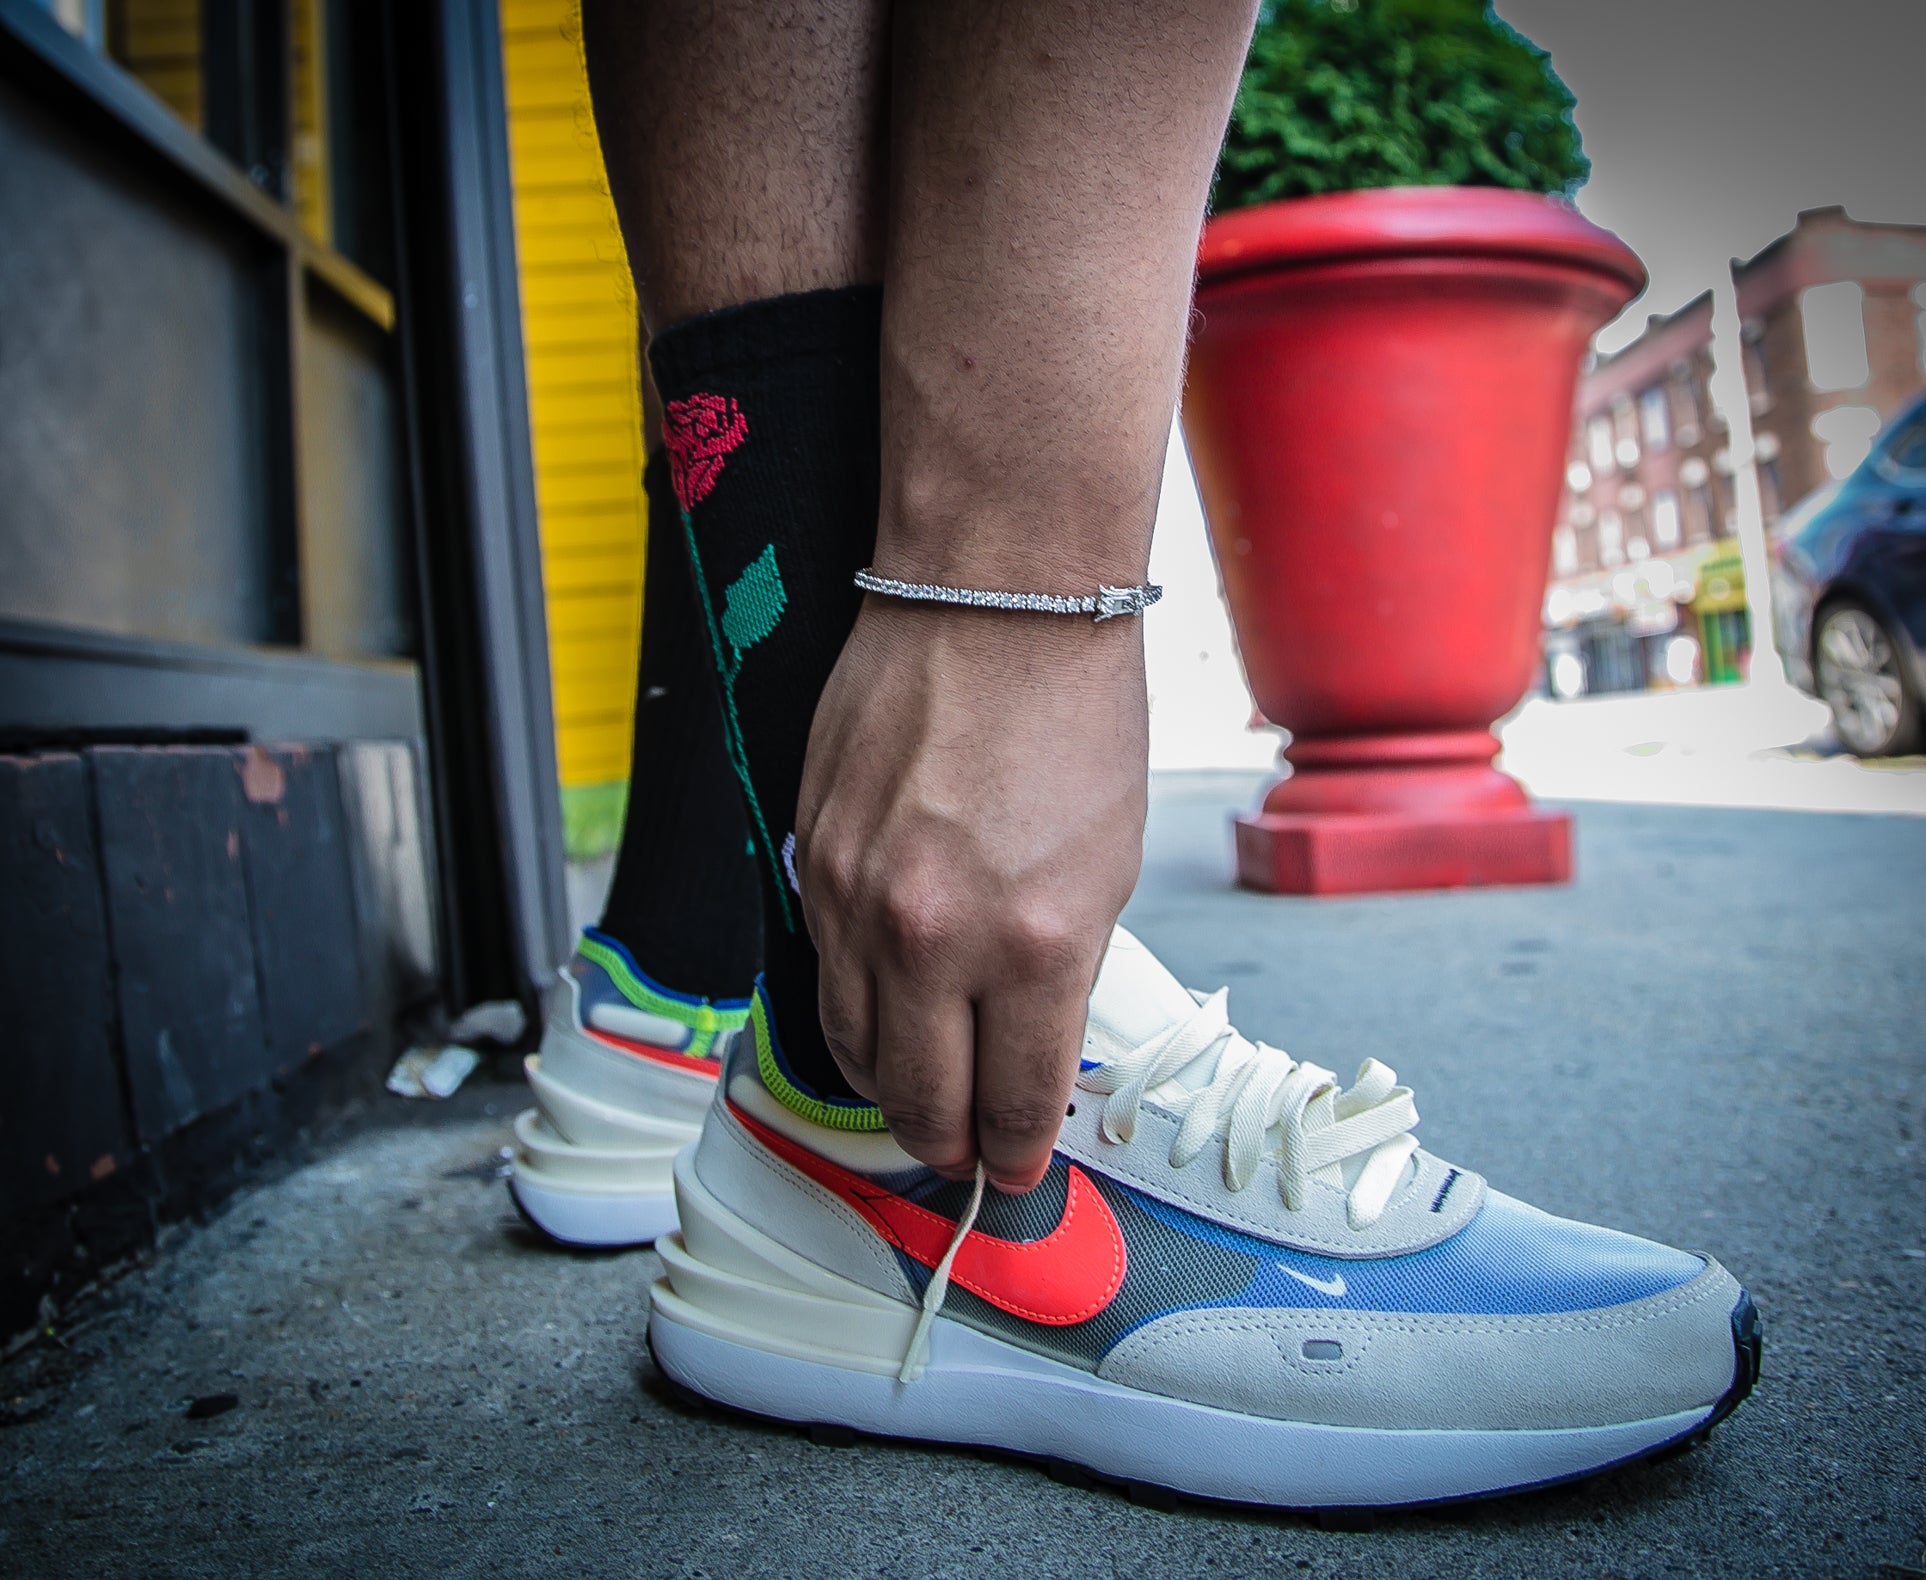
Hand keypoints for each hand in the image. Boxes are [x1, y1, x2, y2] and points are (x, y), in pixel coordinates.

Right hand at [795, 598, 1146, 1191]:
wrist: (994, 597)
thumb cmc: (1075, 716)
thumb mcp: (1107, 868)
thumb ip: (1058, 973)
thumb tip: (1023, 1049)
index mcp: (1034, 944)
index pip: (1017, 1101)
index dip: (1019, 1153)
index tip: (1019, 1170)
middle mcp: (934, 938)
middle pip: (923, 1099)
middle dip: (949, 1145)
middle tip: (964, 1156)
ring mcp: (857, 899)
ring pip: (854, 1048)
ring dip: (889, 1091)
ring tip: (918, 1100)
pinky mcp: (809, 857)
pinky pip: (822, 972)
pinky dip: (852, 1013)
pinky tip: (880, 1016)